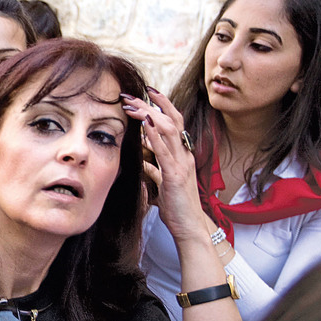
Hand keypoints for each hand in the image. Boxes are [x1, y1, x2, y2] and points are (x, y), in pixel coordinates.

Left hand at [121, 88, 210, 240]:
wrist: (190, 227)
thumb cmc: (176, 207)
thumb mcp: (161, 184)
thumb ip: (153, 170)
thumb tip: (141, 160)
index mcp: (181, 155)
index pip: (173, 122)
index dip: (161, 106)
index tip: (145, 93)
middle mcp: (184, 155)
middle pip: (171, 120)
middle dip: (151, 104)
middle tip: (131, 94)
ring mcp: (181, 164)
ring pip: (168, 130)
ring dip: (149, 115)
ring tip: (132, 105)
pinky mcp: (175, 176)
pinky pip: (164, 152)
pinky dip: (155, 136)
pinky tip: (145, 125)